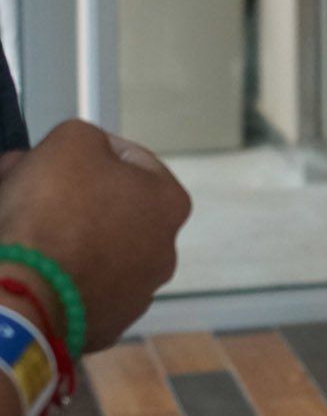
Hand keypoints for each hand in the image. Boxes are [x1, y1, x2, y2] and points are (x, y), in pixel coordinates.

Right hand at [0, 120, 190, 350]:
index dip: (84, 152)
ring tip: (18, 229)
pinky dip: (51, 277)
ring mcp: (134, 295)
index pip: (129, 159)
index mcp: (169, 202)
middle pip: (108, 208)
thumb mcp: (71, 140)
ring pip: (90, 250)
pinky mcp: (102, 327)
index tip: (50, 157)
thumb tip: (80, 151)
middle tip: (25, 188)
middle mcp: (163, 251)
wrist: (21, 296)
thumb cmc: (53, 211)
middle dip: (67, 193)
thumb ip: (85, 137)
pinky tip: (25, 266)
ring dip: (58, 236)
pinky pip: (72, 289)